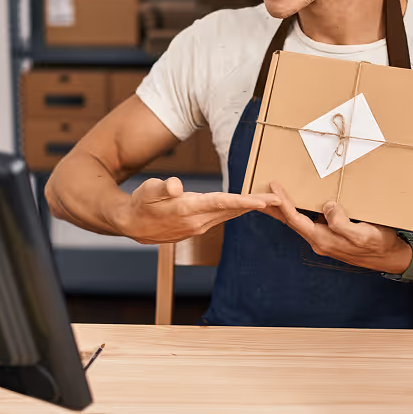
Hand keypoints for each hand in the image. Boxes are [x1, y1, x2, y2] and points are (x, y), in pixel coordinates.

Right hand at [112, 177, 280, 244]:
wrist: (131, 224)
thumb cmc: (140, 202)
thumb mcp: (148, 190)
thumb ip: (162, 187)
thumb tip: (175, 186)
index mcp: (188, 210)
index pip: (221, 203)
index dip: (244, 201)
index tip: (264, 201)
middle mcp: (197, 221)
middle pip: (232, 210)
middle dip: (257, 205)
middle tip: (281, 199)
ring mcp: (198, 227)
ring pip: (229, 215)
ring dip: (249, 208)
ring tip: (270, 202)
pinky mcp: (197, 228)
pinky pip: (222, 218)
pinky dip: (236, 211)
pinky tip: (246, 206)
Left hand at [262, 182, 412, 273]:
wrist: (391, 257)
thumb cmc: (379, 245)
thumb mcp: (362, 234)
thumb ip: (342, 223)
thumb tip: (328, 207)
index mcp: (323, 240)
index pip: (296, 219)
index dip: (283, 202)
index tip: (274, 186)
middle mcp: (320, 241)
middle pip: (292, 222)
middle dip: (278, 206)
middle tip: (264, 190)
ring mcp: (325, 240)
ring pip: (300, 222)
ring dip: (288, 209)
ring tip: (277, 195)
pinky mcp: (332, 237)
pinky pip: (312, 222)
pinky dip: (302, 212)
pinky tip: (302, 204)